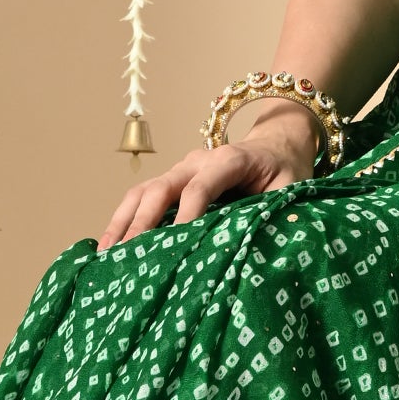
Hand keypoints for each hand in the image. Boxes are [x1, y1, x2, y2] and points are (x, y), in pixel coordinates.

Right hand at [96, 131, 306, 250]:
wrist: (278, 144)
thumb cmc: (287, 172)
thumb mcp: (291, 191)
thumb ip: (274, 214)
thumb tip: (255, 253)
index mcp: (230, 160)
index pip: (201, 187)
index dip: (187, 214)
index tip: (176, 243)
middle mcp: (199, 161)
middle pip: (163, 187)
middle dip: (144, 221)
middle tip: (128, 255)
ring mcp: (182, 169)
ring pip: (144, 191)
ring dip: (124, 220)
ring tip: (108, 254)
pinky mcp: (173, 181)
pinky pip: (143, 197)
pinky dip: (125, 219)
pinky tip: (112, 245)